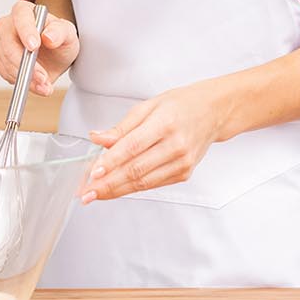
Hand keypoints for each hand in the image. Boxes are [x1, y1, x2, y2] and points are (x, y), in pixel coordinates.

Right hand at [0, 0, 78, 95]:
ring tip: (45, 85)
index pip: (21, 17)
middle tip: (42, 77)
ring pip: (6, 62)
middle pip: (8, 43)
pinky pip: (6, 73)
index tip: (33, 47)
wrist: (55, 56)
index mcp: (24, 11)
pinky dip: (21, 82)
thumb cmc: (59, 39)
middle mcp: (8, 25)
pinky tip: (36, 84)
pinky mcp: (0, 61)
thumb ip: (60, 32)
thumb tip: (48, 37)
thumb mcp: (68, 34)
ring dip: (26, 77)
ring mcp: (1, 43)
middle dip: (25, 64)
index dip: (26, 32)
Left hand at [81, 82, 225, 201]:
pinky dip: (132, 188)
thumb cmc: (180, 105)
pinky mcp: (184, 174)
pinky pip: (153, 184)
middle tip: (86, 192)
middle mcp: (176, 146)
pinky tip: (115, 189)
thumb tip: (97, 138)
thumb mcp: (148, 106)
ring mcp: (182, 163)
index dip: (112, 161)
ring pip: (143, 182)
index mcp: (165, 123)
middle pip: (136, 170)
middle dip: (108, 184)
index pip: (133, 146)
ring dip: (116, 190)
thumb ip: (122, 127)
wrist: (213, 112)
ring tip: (95, 194)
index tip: (92, 173)